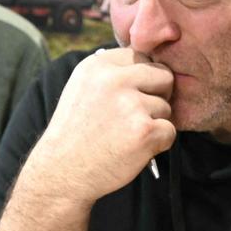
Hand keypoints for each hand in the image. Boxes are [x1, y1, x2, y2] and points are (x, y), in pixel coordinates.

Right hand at [27, 48, 174, 205]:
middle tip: (133, 117)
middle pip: (164, 76)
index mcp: (97, 65)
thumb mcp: (82, 89)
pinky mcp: (144, 130)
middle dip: (157, 96)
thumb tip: (152, 61)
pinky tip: (131, 149)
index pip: (142, 57)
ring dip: (153, 123)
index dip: (142, 80)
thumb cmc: (76, 133)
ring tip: (123, 136)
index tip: (125, 98)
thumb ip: (112, 72)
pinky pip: (169, 131)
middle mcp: (113, 80)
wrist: (61, 173)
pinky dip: (156, 144)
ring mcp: (130, 104)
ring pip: (167, 107)